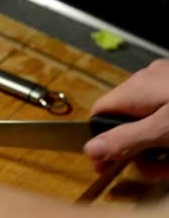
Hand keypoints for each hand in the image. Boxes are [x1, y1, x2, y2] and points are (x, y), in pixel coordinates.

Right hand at [84, 59, 168, 179]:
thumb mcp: (163, 130)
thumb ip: (126, 140)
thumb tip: (88, 149)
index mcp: (135, 88)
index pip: (99, 113)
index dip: (101, 141)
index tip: (107, 166)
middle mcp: (146, 78)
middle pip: (125, 119)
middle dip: (136, 148)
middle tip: (154, 170)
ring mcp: (165, 79)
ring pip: (147, 117)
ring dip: (155, 144)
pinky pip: (163, 110)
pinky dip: (167, 129)